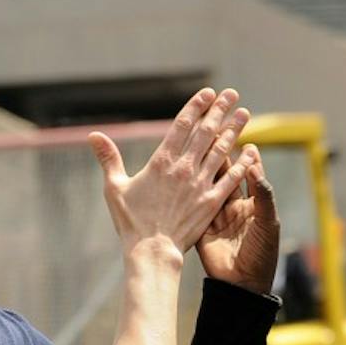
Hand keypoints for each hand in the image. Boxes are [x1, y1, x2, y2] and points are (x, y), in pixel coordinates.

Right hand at [89, 88, 259, 260]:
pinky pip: (230, 179)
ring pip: (221, 150)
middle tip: (232, 93)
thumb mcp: (115, 187)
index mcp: (161, 162)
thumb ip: (108, 159)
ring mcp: (199, 184)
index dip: (196, 106)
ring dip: (234, 130)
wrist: (152, 251)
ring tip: (245, 113)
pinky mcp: (211, 202)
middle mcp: (183, 168)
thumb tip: (93, 135)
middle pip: (205, 132)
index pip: (182, 125)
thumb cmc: (131, 222)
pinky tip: (252, 152)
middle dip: (219, 110)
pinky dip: (242, 164)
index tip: (208, 93)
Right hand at [195, 147, 279, 294]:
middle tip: (217, 136)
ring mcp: (217, 216)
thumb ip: (262, 195)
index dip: (248, 159)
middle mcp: (235, 208)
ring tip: (200, 146)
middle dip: (223, 156)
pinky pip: (196, 203)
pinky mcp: (202, 226)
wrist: (242, 284)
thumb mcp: (267, 223)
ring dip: (206, 167)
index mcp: (254, 206)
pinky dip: (192, 188)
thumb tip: (252, 166)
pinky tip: (185, 171)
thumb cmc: (262, 254)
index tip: (246, 140)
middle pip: (228, 176)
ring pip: (210, 185)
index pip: (251, 176)